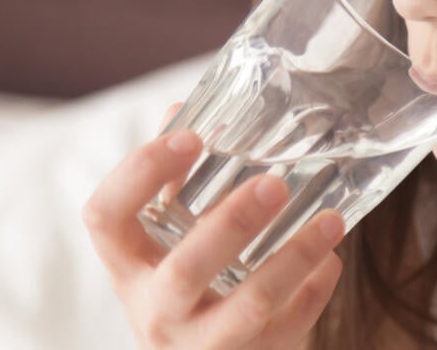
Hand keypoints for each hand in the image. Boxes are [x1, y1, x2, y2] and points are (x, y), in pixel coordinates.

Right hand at [83, 104, 343, 348]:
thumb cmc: (182, 283)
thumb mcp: (164, 238)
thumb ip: (174, 180)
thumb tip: (185, 109)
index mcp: (126, 265)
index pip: (105, 218)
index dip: (141, 174)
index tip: (190, 138)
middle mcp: (155, 309)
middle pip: (185, 269)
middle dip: (232, 224)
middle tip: (273, 184)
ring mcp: (201, 344)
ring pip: (249, 306)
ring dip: (294, 258)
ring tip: (330, 220)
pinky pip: (287, 328)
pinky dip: (314, 291)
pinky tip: (331, 259)